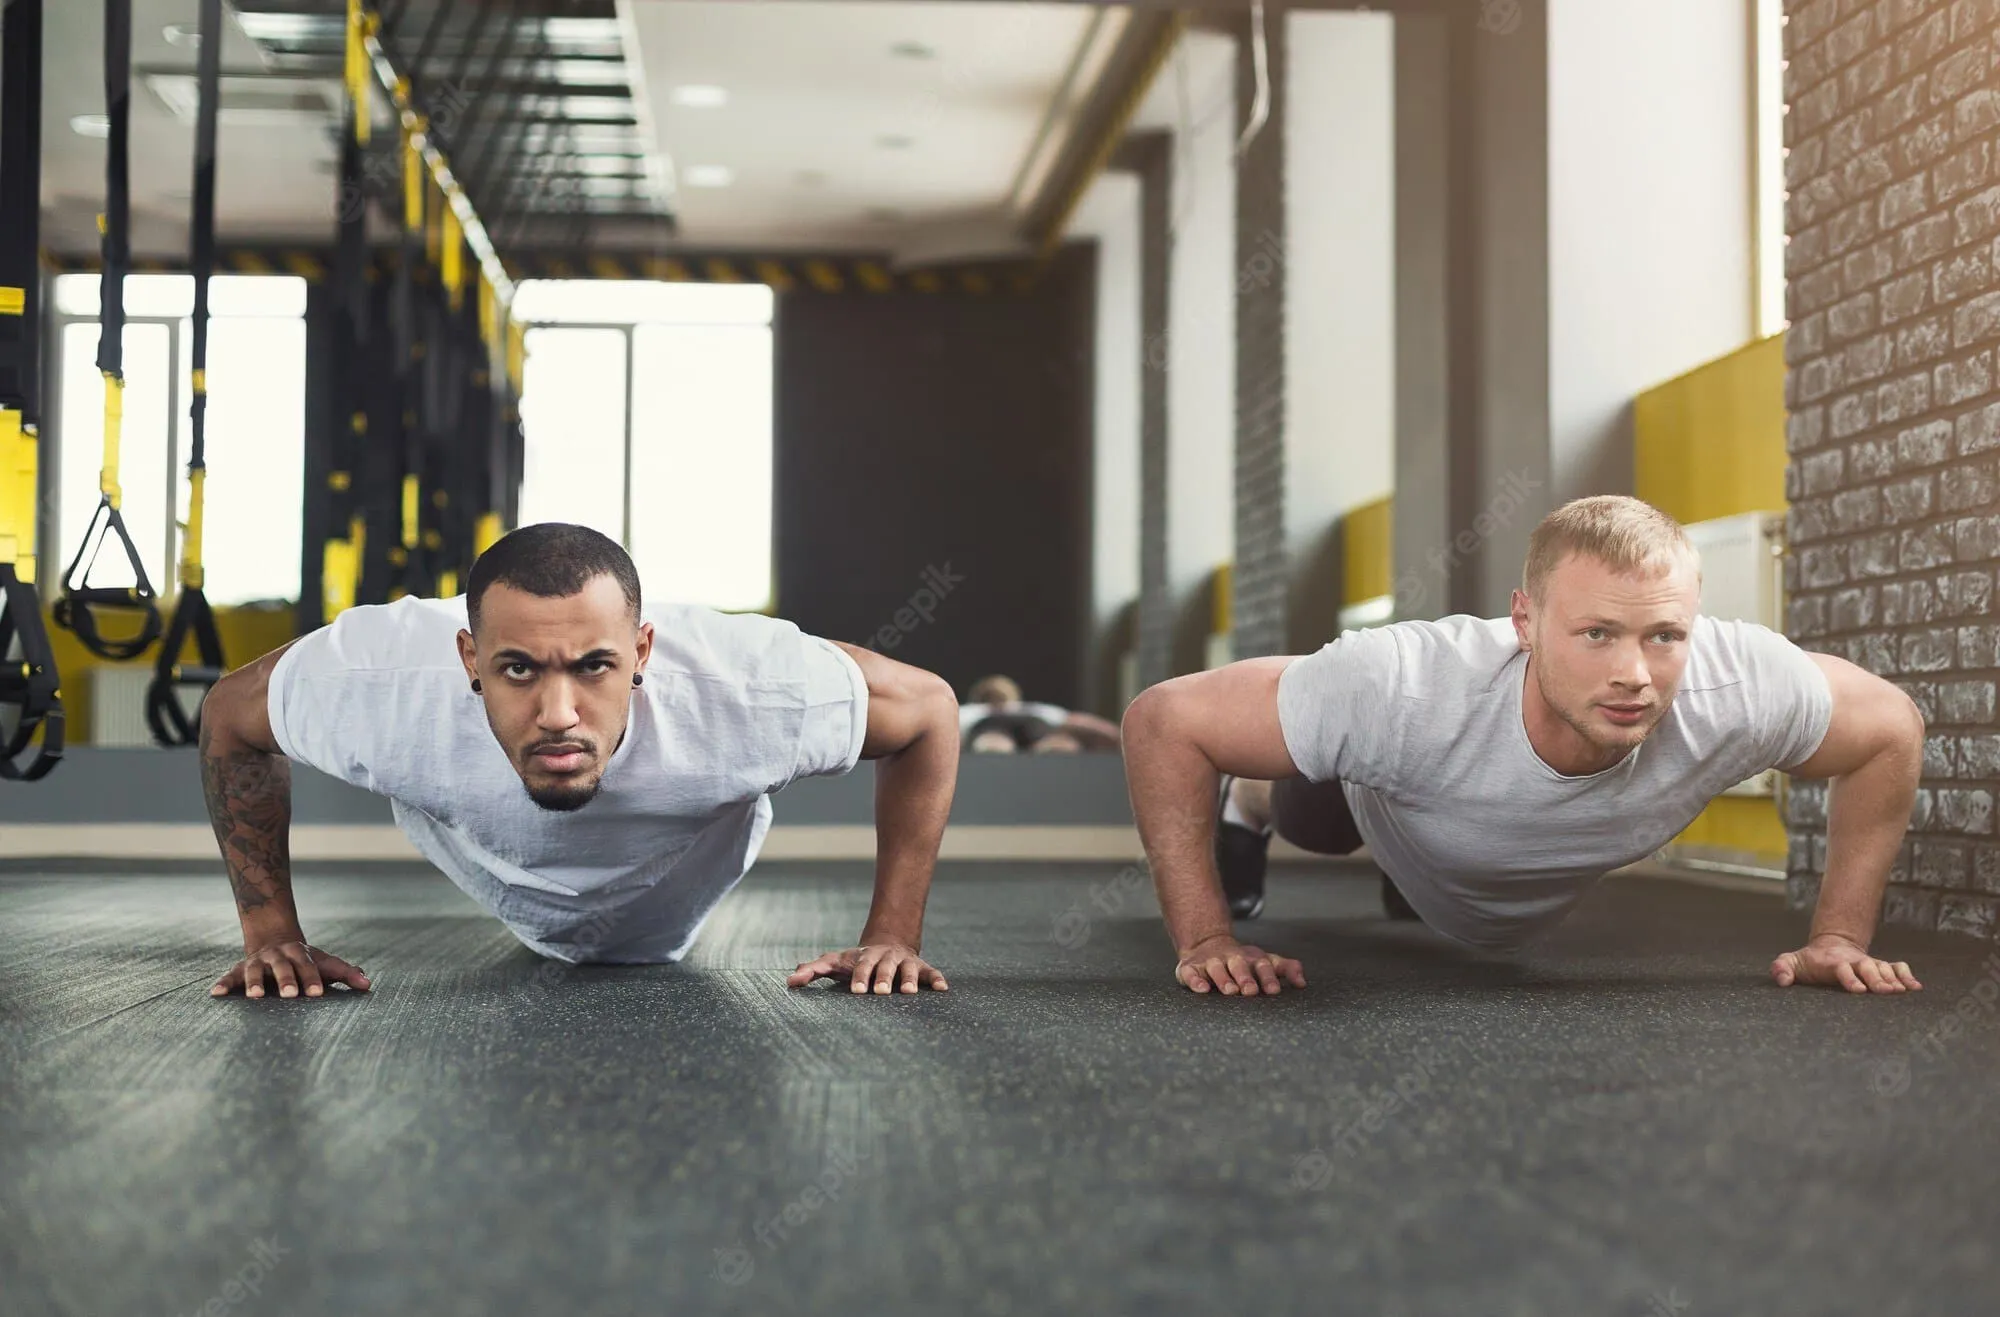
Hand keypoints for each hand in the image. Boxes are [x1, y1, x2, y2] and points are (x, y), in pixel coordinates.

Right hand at [211, 939, 370, 998]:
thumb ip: (345, 973)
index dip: (313, 979)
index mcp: (300, 955)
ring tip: (255, 997)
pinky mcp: (240, 969)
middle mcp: (278, 956)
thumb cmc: (306, 960)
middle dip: (287, 980)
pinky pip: (230, 976)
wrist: (274, 938)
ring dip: (254, 983)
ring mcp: (258, 962)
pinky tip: (215, 995)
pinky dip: (223, 984)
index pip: (309, 966)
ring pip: (255, 971)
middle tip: (290, 995)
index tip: (318, 994)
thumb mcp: (326, 963)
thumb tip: (368, 985)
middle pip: (283, 967)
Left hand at [787, 943, 948, 994]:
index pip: (861, 966)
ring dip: (910, 980)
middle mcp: (886, 958)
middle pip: (885, 967)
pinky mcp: (921, 968)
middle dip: (884, 978)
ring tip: (911, 993)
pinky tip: (943, 989)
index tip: (857, 991)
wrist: (886, 943)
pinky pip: (931, 973)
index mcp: (864, 957)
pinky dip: (937, 979)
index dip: (860, 977)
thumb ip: (813, 970)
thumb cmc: (855, 961)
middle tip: (882, 992)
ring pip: (908, 969)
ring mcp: (904, 962)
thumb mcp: (834, 962)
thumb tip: (789, 981)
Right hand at [1176, 933, 1305, 996]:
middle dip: (1245, 978)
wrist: (1207, 944)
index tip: (1274, 991)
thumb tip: (1303, 983)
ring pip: (1215, 968)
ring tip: (1230, 991)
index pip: (1263, 965)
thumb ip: (1286, 968)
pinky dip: (1195, 981)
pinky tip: (1202, 989)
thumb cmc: (1243, 961)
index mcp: (1251, 958)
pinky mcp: (1190, 968)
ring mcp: (1210, 962)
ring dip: (1223, 979)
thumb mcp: (1265, 961)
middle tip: (1250, 991)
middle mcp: (1231, 958)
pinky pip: (1190, 973)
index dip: (1268, 978)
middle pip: (1239, 965)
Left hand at [1770, 933, 1921, 993]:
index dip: (1850, 978)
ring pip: (1884, 968)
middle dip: (1877, 979)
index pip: (1842, 969)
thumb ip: (1782, 968)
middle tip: (1886, 991)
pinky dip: (1907, 975)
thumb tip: (1782, 980)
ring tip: (1904, 991)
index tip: (1858, 990)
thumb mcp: (1791, 962)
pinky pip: (1896, 968)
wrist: (1830, 947)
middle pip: (1868, 968)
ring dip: (1894, 979)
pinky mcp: (1881, 967)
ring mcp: (1869, 964)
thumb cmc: (1809, 962)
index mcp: (1833, 963)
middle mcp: (1854, 962)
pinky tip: (1916, 987)